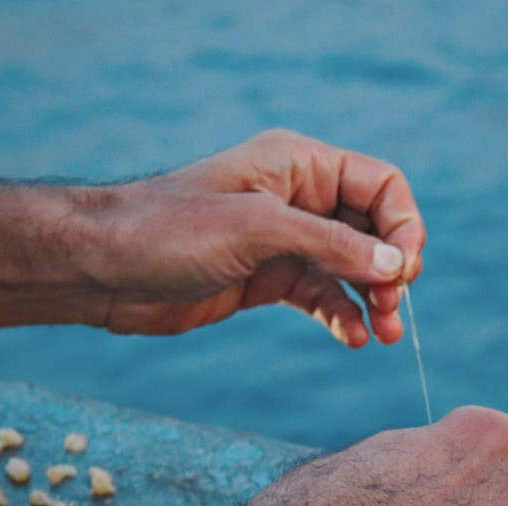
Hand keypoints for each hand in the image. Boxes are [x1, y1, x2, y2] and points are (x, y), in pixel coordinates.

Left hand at [79, 129, 425, 346]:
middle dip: (391, 268)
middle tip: (392, 309)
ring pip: (352, 267)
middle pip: (372, 229)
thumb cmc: (169, 230)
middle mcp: (298, 198)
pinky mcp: (267, 279)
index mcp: (299, 164)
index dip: (403, 224)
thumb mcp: (257, 229)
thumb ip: (331, 244)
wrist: (101, 268)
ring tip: (382, 334)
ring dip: (373, 299)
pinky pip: (322, 296)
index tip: (405, 269)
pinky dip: (341, 315)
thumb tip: (396, 264)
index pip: (379, 184)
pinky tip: (351, 339)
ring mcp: (284, 241)